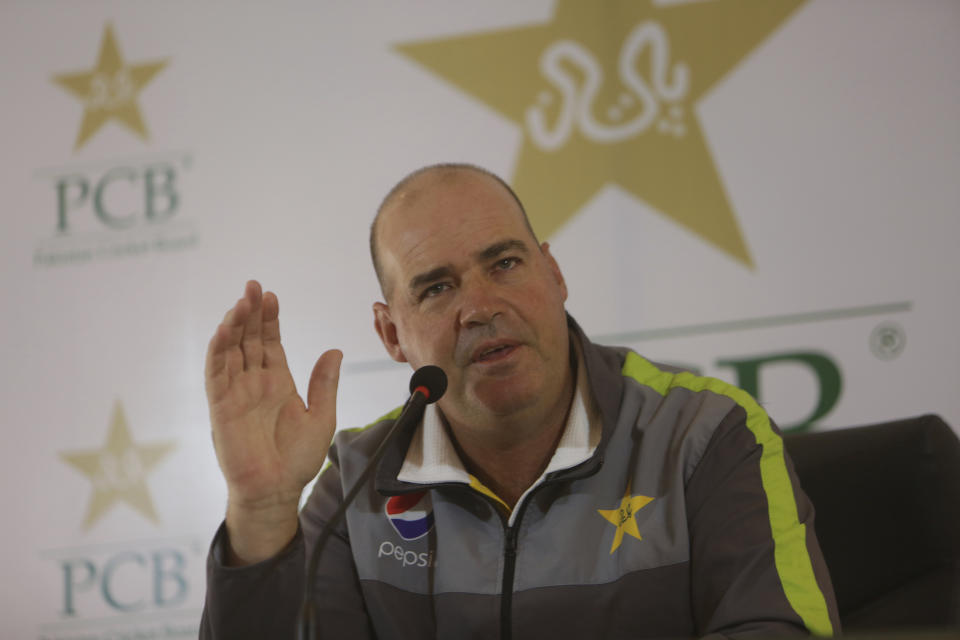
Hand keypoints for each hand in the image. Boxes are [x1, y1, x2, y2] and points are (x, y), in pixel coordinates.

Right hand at [205, 280, 341, 563]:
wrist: (277, 491)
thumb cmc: (298, 459)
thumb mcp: (321, 416)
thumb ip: (325, 384)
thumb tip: (335, 350)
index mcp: (277, 381)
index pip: (269, 342)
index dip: (269, 319)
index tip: (271, 296)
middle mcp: (254, 382)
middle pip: (248, 339)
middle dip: (250, 313)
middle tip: (253, 287)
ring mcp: (236, 393)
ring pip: (230, 351)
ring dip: (233, 325)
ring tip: (241, 302)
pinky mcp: (221, 407)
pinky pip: (216, 374)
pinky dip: (218, 351)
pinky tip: (224, 331)